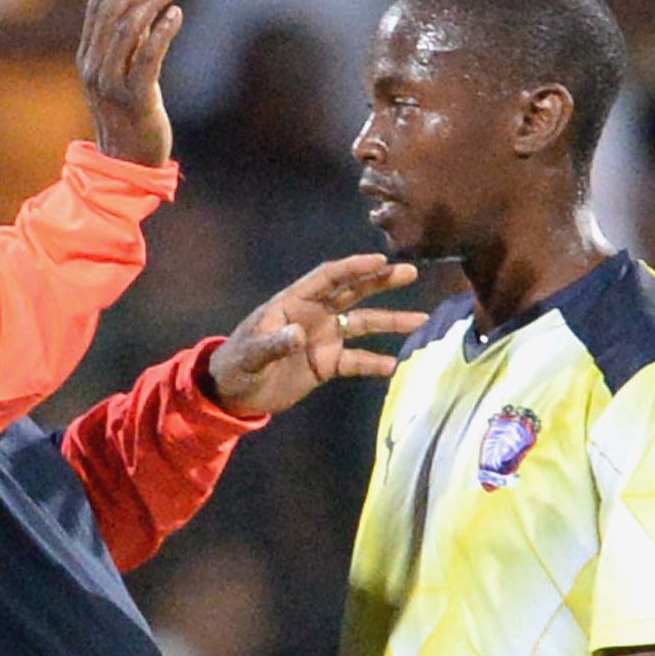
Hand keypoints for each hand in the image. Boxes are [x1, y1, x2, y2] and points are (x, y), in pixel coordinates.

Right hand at [73, 0, 181, 167]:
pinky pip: (147, 59)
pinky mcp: (135, 99)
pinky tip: (176, 14)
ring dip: (151, 1)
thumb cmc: (131, 113)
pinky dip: (162, 32)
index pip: (96, 9)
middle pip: (109, 14)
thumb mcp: (125, 70)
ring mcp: (111, 85)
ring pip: (127, 31)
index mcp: (87, 59)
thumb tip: (143, 0)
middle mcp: (94, 69)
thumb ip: (131, 39)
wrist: (128, 160)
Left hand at [206, 255, 427, 415]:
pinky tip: (395, 365)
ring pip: (362, 323)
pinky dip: (375, 362)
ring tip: (421, 320)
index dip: (353, 268)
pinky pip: (357, 360)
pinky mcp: (328, 363)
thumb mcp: (250, 356)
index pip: (327, 278)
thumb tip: (298, 334)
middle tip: (410, 273)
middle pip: (352, 292)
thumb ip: (273, 344)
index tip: (381, 260)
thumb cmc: (236, 366)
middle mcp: (314, 315)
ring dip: (390, 320)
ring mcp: (324, 338)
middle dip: (380, 282)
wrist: (233, 395)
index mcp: (293, 303)